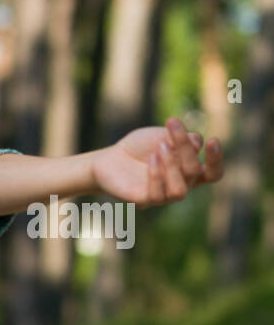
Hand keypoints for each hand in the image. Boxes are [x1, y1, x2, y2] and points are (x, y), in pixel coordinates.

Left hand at [90, 117, 224, 207]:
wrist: (108, 158)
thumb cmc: (139, 148)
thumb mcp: (161, 136)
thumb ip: (180, 140)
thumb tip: (198, 143)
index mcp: (188, 171)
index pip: (213, 173)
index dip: (217, 160)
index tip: (213, 140)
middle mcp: (180, 186)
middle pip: (194, 172)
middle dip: (185, 147)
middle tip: (172, 124)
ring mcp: (163, 196)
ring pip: (180, 190)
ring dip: (173, 165)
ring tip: (161, 146)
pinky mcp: (144, 201)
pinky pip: (158, 196)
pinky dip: (157, 175)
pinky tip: (151, 159)